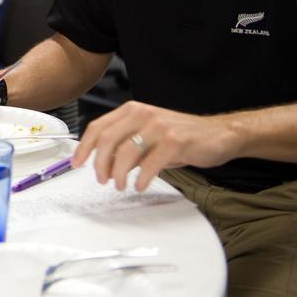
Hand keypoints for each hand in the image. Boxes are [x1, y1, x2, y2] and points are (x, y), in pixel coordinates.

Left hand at [72, 100, 242, 191]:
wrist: (220, 133)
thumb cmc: (182, 136)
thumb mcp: (149, 134)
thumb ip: (126, 143)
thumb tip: (102, 161)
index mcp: (133, 110)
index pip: (98, 127)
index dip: (84, 147)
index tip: (76, 163)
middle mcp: (143, 114)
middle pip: (107, 140)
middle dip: (99, 164)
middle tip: (101, 179)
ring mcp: (159, 127)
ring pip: (125, 153)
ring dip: (118, 174)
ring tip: (120, 185)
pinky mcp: (175, 142)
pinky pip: (149, 164)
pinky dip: (140, 179)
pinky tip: (139, 185)